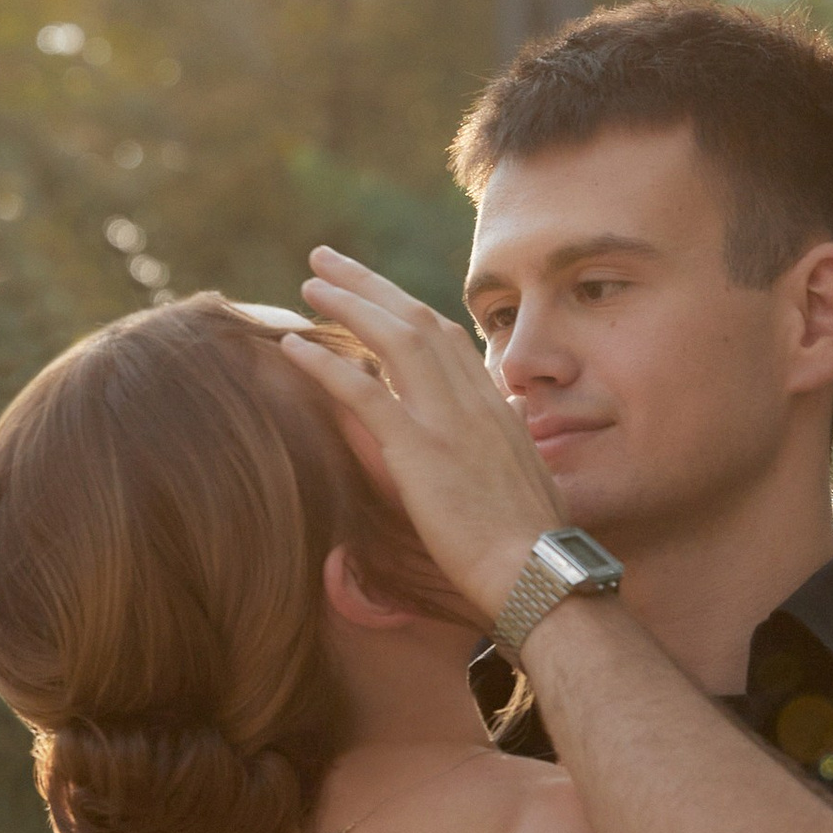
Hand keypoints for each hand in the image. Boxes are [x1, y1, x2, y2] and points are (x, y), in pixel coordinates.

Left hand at [289, 252, 558, 627]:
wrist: (538, 572)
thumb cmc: (534, 538)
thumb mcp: (533, 470)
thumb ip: (514, 433)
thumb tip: (514, 410)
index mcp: (493, 405)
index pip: (445, 336)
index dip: (403, 305)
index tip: (374, 290)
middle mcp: (471, 400)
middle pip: (416, 319)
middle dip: (368, 283)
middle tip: (326, 259)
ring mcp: (447, 422)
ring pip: (394, 339)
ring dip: (348, 304)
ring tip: (309, 285)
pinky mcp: (420, 452)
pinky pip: (366, 394)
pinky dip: (327, 365)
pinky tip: (294, 347)